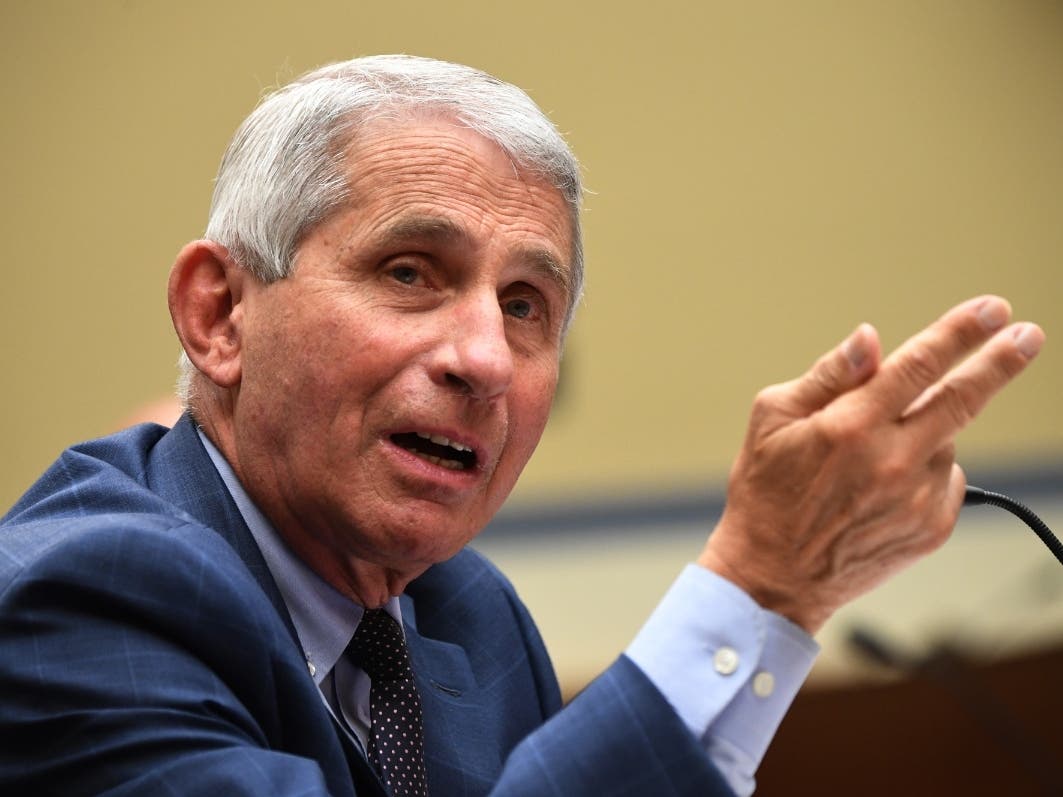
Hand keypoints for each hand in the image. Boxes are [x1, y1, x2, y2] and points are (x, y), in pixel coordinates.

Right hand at [697, 296, 1043, 633]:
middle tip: (1027, 335)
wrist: (773, 577)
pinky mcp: (931, 529)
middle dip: (1000, 361)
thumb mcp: (772, 420)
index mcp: (850, 426)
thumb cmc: (765, 494)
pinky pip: (946, 480)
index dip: (960, 332)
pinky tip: (884, 487)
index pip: (918, 365)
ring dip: (926, 431)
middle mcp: (892, 461)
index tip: (993, 310)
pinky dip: (926, 470)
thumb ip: (828, 376)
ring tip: (871, 459)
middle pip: (962, 398)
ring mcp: (917, 498)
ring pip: (946, 440)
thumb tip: (870, 341)